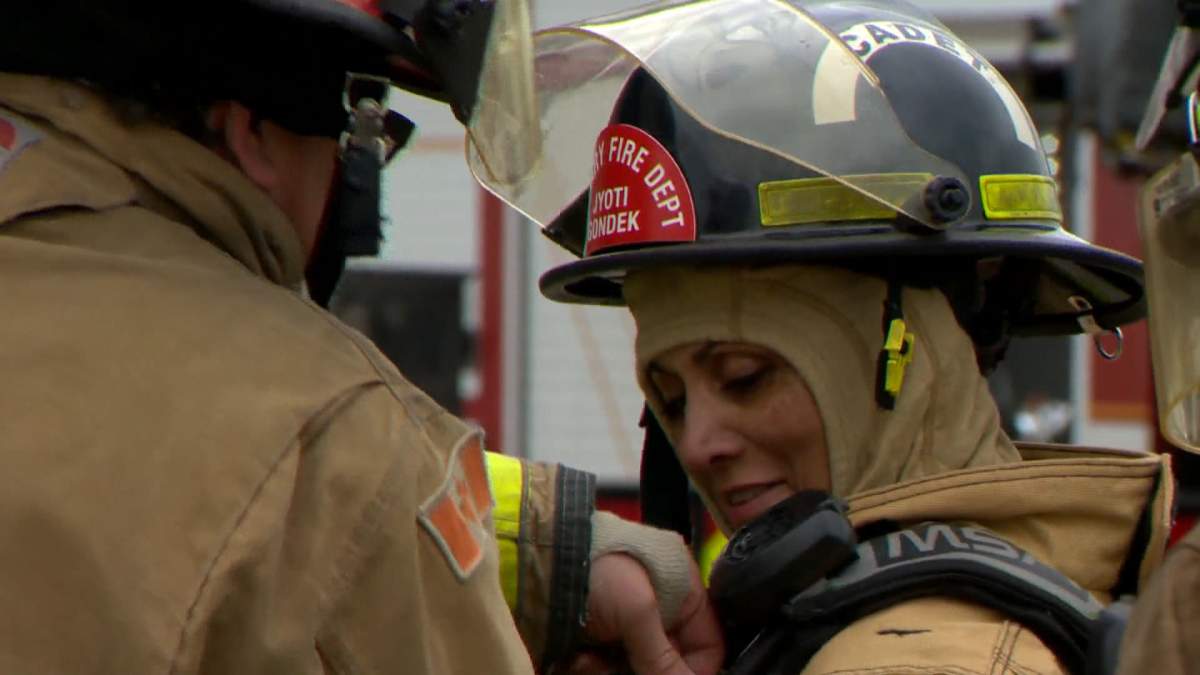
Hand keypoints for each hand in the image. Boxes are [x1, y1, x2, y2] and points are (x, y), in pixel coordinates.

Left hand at [570, 552, 723, 674]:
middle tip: (619, 668)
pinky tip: (579, 659)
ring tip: (590, 661)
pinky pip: (606, 667)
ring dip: (612, 672)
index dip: (695, 670)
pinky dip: (592, 668)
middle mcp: (658, 607)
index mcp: (682, 588)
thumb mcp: (636, 609)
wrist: (535, 559)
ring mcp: (625, 623)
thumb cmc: (593, 566)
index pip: (708, 643)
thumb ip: (664, 658)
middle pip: (667, 663)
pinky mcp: (597, 637)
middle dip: (645, 671)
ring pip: (635, 669)